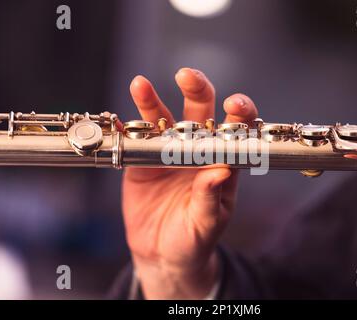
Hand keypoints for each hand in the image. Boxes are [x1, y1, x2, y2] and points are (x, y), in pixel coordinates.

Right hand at [122, 68, 257, 298]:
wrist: (162, 254)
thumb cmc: (194, 239)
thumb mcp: (207, 223)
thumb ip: (211, 197)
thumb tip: (220, 171)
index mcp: (221, 162)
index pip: (236, 129)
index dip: (238, 112)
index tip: (234, 104)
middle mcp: (197, 151)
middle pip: (200, 112)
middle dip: (196, 90)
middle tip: (187, 77)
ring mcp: (168, 152)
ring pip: (162, 119)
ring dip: (151, 101)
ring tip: (140, 86)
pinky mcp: (142, 160)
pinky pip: (134, 139)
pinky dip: (125, 128)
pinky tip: (117, 120)